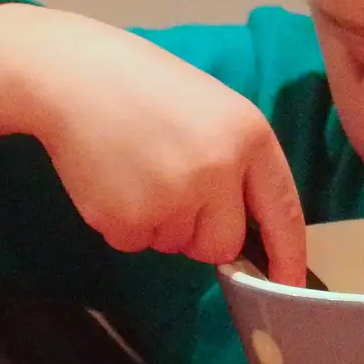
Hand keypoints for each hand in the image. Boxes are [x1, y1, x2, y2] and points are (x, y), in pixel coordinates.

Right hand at [0, 3, 306, 282]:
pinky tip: (114, 179)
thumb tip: (250, 234)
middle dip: (201, 232)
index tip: (289, 286)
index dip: (287, 257)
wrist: (74, 76)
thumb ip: (241, 166)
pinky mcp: (126, 219)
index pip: (282, 212)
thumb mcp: (217, 112)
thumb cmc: (149, 90)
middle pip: (223, 245)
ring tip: (139, 167)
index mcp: (251, 137)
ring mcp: (172, 198)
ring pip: (177, 245)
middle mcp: (219, 171)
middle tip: (172, 184)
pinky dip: (125, 222)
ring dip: (160, 221)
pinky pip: (136, 243)